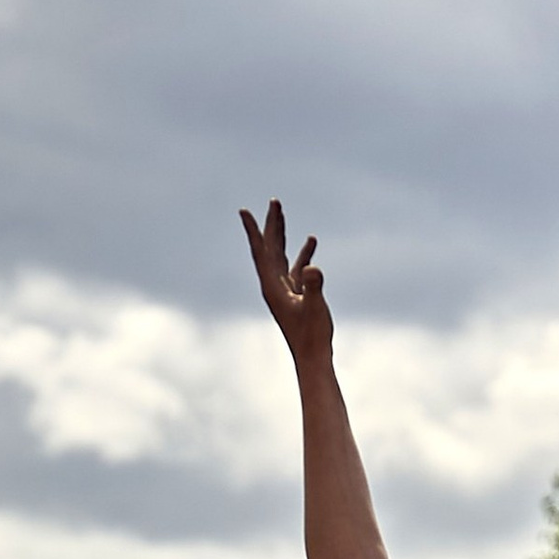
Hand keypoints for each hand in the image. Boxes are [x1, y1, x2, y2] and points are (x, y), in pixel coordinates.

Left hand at [241, 199, 335, 365]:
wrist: (313, 357)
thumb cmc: (312, 336)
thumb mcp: (315, 308)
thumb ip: (314, 287)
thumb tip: (313, 268)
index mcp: (272, 286)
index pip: (261, 252)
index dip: (253, 230)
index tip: (244, 211)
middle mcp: (274, 286)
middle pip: (270, 248)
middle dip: (272, 225)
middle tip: (274, 201)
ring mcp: (284, 290)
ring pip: (281, 256)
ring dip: (283, 235)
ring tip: (283, 214)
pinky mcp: (296, 295)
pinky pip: (296, 267)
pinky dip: (302, 253)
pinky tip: (311, 243)